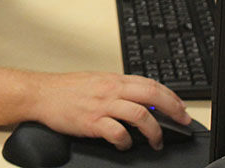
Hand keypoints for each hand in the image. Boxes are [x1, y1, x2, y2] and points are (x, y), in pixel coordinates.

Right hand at [31, 72, 190, 151]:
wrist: (41, 94)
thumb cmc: (65, 90)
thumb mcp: (96, 81)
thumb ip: (117, 88)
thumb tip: (137, 97)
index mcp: (113, 79)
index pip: (150, 83)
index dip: (171, 95)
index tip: (181, 107)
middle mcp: (111, 90)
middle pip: (151, 95)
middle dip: (173, 109)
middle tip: (182, 121)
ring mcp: (102, 105)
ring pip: (140, 114)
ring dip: (154, 130)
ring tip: (156, 141)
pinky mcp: (91, 121)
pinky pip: (117, 132)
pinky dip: (126, 141)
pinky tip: (125, 145)